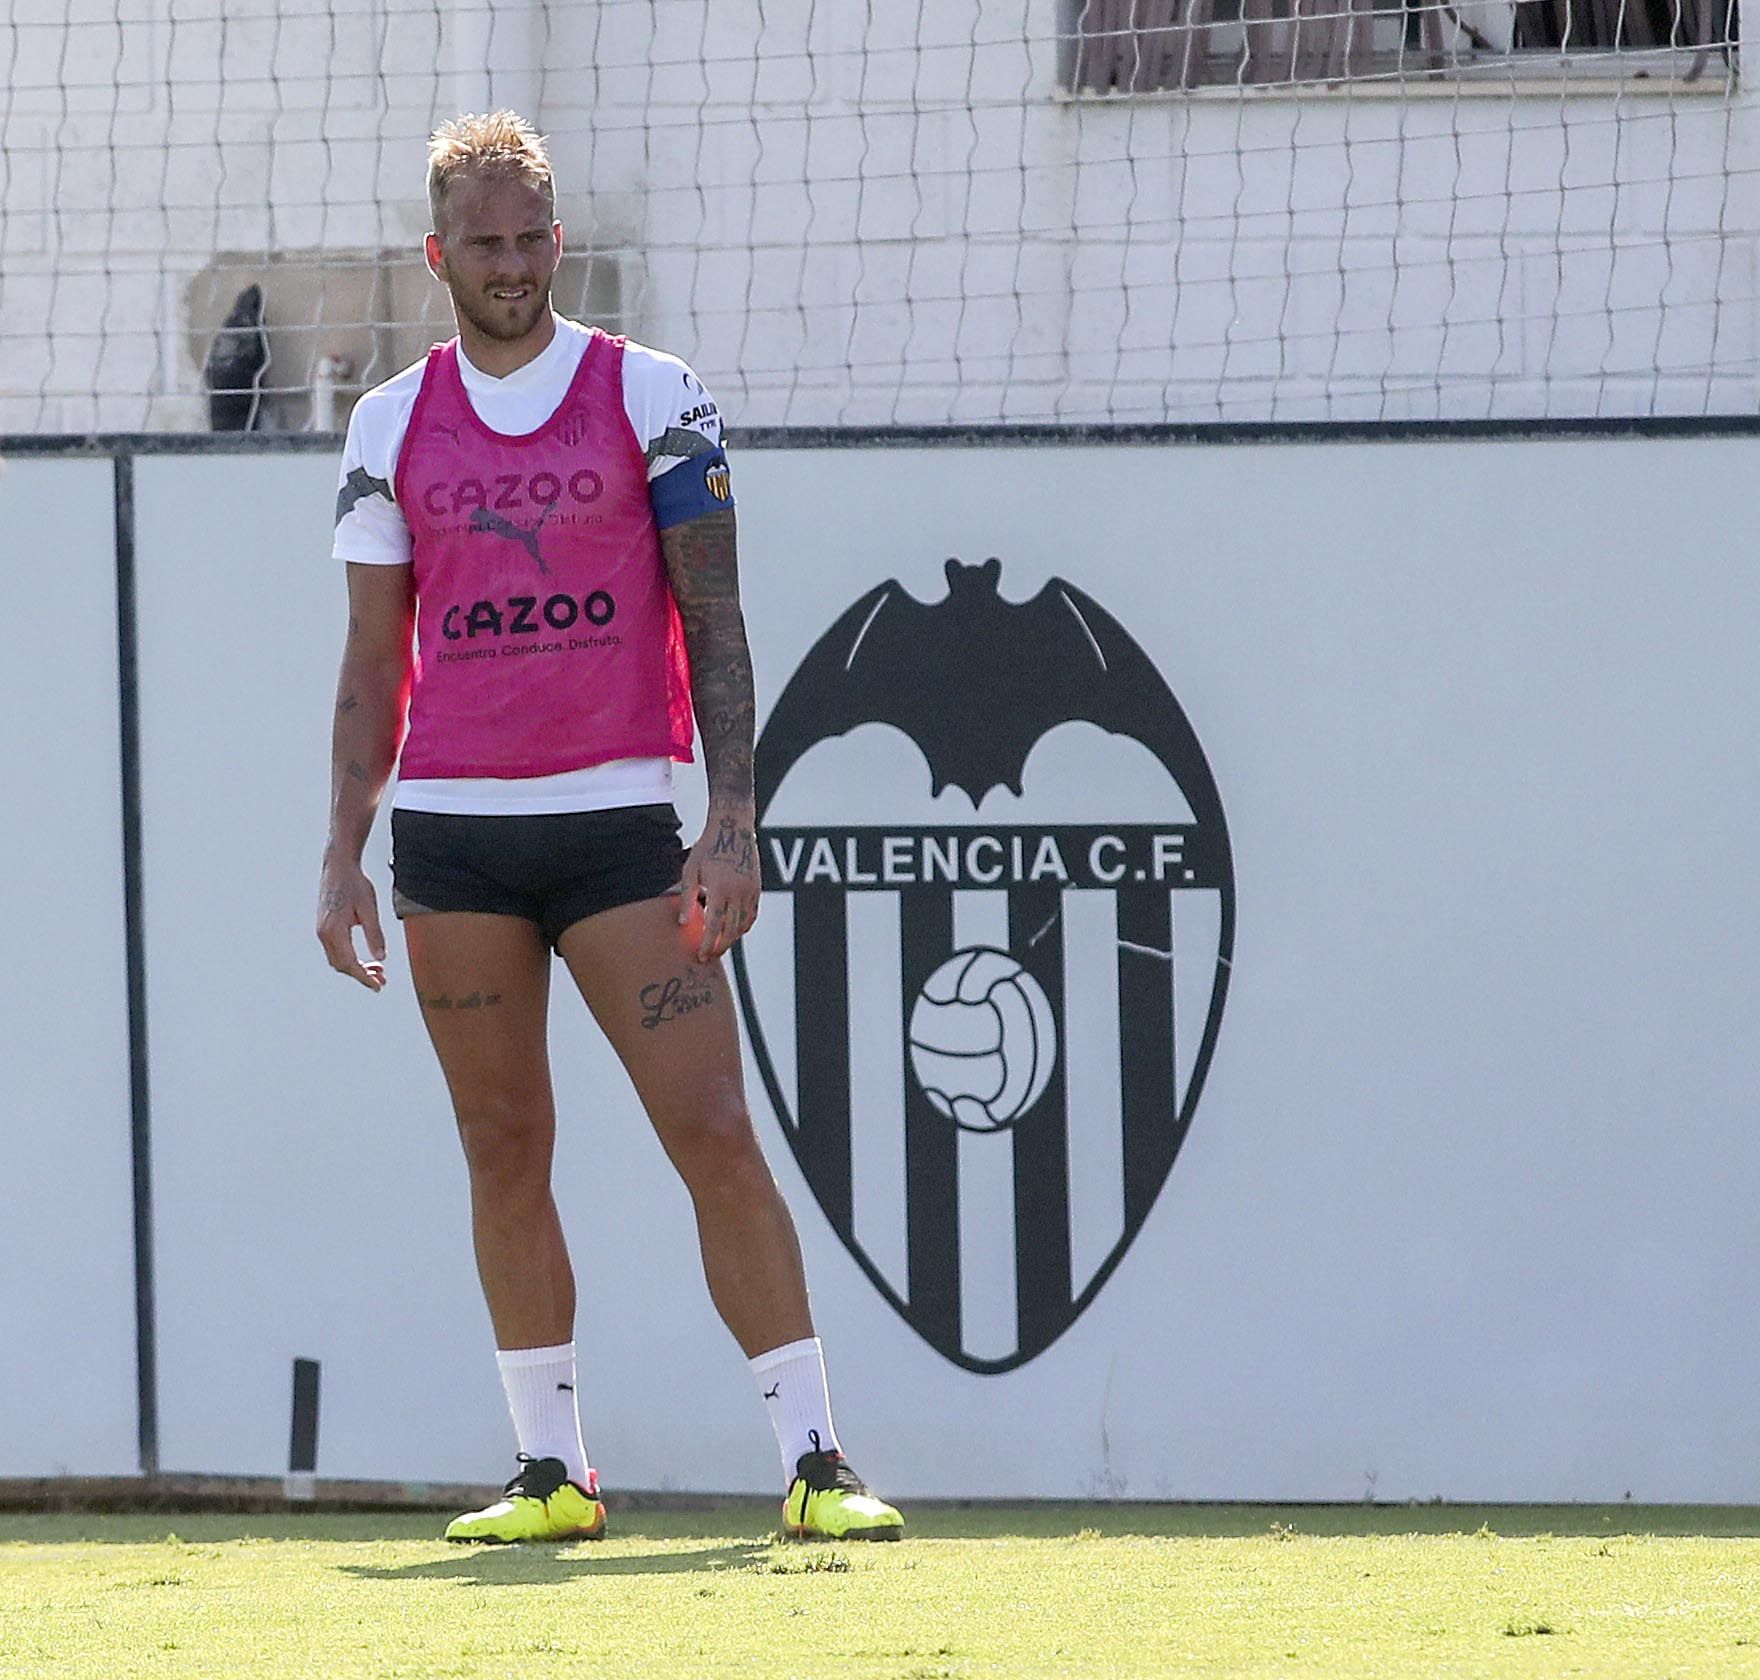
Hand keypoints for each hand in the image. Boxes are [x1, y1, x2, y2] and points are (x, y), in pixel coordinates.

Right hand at [316, 856, 387, 990]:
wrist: (338, 866)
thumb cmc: (355, 884)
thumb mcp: (369, 908)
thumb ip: (375, 934)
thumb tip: (381, 958)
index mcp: (333, 930)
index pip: (349, 963)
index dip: (363, 978)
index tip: (378, 986)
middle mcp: (324, 934)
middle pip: (341, 965)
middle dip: (361, 975)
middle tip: (382, 980)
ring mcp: (322, 931)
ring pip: (338, 960)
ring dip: (356, 968)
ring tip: (378, 971)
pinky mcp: (325, 927)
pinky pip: (336, 951)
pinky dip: (351, 958)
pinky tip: (367, 959)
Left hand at [678, 802, 759, 963]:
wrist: (732, 827)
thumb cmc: (707, 848)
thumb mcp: (690, 870)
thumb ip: (688, 898)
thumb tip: (684, 923)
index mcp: (720, 888)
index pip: (715, 925)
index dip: (708, 944)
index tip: (701, 955)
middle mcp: (739, 891)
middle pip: (732, 930)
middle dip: (721, 946)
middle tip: (710, 955)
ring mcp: (751, 890)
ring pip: (744, 924)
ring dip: (732, 938)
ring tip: (720, 944)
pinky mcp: (757, 887)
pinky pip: (752, 914)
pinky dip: (744, 926)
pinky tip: (734, 930)